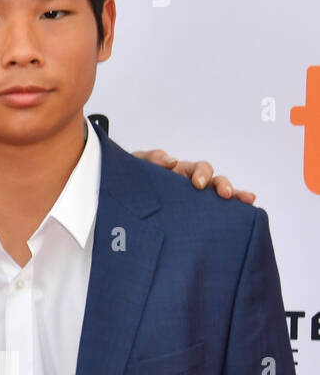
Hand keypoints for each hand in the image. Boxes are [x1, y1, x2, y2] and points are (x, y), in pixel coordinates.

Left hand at [132, 149, 255, 204]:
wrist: (126, 200)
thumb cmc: (135, 179)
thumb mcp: (139, 165)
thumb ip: (153, 159)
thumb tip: (172, 161)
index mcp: (181, 172)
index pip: (200, 169)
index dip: (202, 174)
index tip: (198, 184)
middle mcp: (193, 186)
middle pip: (216, 182)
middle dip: (222, 185)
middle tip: (224, 194)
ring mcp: (195, 200)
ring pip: (219, 195)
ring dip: (234, 195)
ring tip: (247, 200)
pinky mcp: (195, 216)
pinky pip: (217, 213)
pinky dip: (233, 211)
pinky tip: (246, 214)